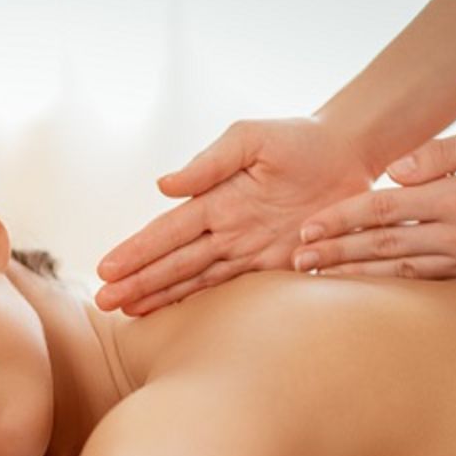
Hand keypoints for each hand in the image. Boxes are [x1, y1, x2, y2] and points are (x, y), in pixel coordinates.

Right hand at [95, 117, 371, 314]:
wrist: (352, 152)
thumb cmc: (300, 139)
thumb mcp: (251, 139)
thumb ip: (210, 162)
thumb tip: (164, 186)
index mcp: (215, 200)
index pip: (167, 232)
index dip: (138, 252)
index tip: (107, 270)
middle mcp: (226, 230)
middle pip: (174, 262)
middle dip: (139, 283)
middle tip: (104, 303)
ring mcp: (250, 251)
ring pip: (197, 281)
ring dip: (162, 297)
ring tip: (128, 313)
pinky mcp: (279, 266)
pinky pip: (239, 291)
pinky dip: (208, 306)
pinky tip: (181, 317)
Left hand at [295, 123, 455, 285]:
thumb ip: (440, 152)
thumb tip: (392, 171)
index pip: (383, 210)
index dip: (341, 219)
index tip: (308, 228)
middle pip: (382, 248)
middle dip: (335, 255)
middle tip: (295, 263)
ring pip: (401, 277)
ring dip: (356, 280)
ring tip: (318, 284)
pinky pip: (431, 292)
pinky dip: (395, 295)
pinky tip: (367, 300)